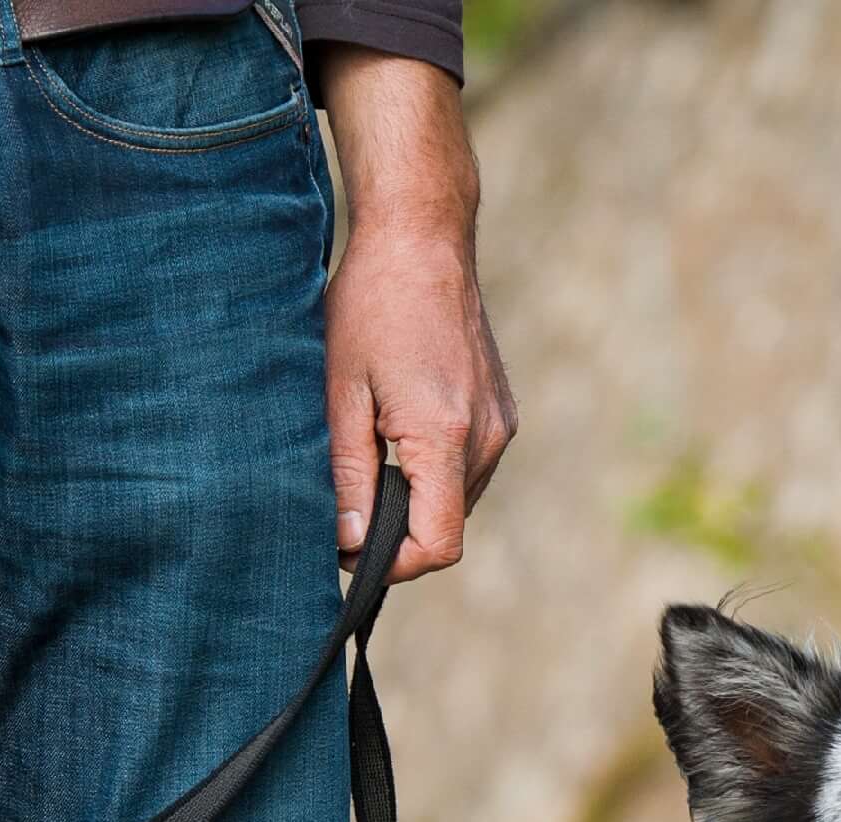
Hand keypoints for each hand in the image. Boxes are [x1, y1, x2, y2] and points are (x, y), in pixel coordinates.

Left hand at [317, 53, 514, 582]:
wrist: (422, 238)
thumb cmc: (370, 304)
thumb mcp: (340, 391)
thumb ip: (347, 474)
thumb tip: (350, 542)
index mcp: (445, 435)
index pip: (437, 547)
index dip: (392, 565)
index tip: (348, 550)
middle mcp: (486, 438)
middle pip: (447, 529)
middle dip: (397, 534)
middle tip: (344, 506)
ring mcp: (499, 425)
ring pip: (456, 502)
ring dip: (414, 501)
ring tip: (368, 458)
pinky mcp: (500, 413)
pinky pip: (466, 469)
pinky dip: (431, 472)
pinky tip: (396, 432)